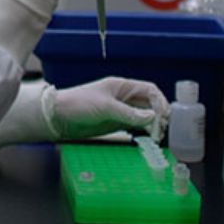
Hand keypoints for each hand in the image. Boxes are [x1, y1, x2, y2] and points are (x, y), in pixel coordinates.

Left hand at [46, 77, 169, 139]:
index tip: (164, 115)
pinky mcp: (116, 123)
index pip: (149, 90)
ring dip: (154, 124)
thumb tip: (152, 118)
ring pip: (145, 116)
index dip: (160, 101)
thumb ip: (128, 113)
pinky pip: (136, 125)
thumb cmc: (78, 104)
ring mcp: (121, 111)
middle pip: (150, 103)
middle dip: (159, 114)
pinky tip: (149, 137)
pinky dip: (145, 130)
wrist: (59, 117)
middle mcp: (124, 97)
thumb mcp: (104, 107)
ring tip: (157, 135)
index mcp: (122, 86)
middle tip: (162, 128)